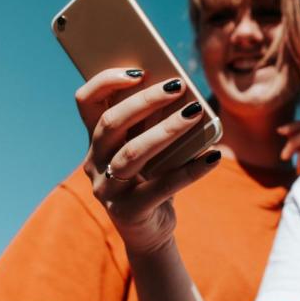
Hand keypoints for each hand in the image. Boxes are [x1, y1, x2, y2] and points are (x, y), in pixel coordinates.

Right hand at [74, 68, 219, 256]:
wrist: (151, 230)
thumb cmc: (153, 177)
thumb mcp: (150, 147)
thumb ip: (154, 122)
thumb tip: (182, 90)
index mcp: (96, 140)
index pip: (87, 102)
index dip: (106, 81)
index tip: (139, 70)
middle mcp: (95, 162)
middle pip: (111, 123)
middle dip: (145, 100)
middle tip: (178, 85)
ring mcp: (108, 189)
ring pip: (132, 153)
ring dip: (166, 129)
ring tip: (196, 112)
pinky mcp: (128, 212)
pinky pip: (161, 187)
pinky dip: (190, 170)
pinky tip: (213, 156)